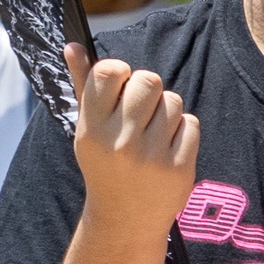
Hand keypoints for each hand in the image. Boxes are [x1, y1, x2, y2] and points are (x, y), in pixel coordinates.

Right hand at [65, 46, 201, 223]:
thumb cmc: (104, 163)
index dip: (120, 71)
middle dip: (148, 89)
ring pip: (172, 101)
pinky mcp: (180, 168)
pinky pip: (191, 124)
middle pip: (148, 80)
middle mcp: (119, 142)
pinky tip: (168, 147)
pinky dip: (182, 131)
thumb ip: (82, 85)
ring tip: (153, 132)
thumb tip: (73, 45)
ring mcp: (151, 157)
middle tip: (140, 109)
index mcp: (91, 129)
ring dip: (166, 111)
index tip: (120, 86)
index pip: (110, 71)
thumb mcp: (87, 128)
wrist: (125, 218)